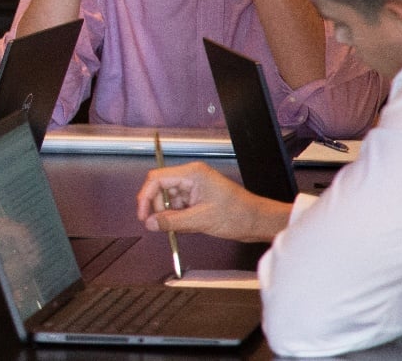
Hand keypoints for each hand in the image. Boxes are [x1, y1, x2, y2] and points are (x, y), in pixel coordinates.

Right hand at [135, 162, 288, 242]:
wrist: (258, 221)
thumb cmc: (239, 214)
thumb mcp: (201, 220)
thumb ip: (172, 222)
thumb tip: (151, 223)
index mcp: (192, 174)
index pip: (157, 179)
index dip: (146, 197)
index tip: (143, 215)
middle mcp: (191, 177)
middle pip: (160, 189)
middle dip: (159, 209)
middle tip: (160, 225)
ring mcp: (194, 187)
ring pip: (169, 200)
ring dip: (170, 215)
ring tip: (182, 227)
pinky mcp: (197, 197)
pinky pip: (178, 206)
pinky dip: (178, 218)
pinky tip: (187, 226)